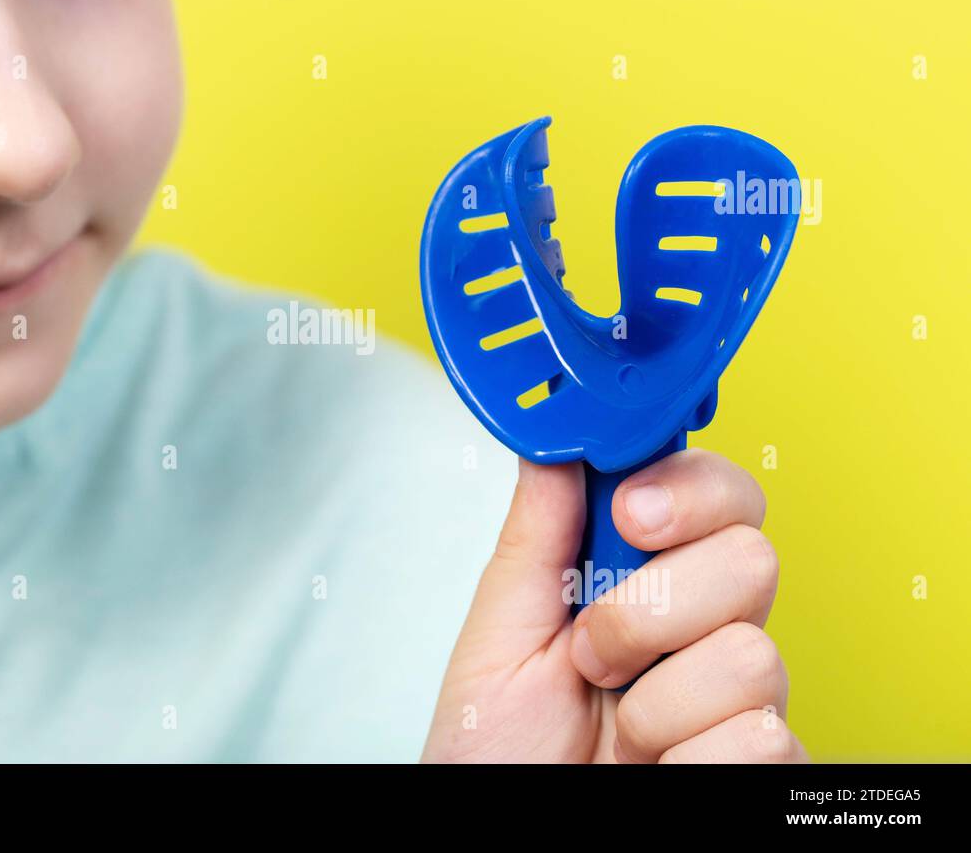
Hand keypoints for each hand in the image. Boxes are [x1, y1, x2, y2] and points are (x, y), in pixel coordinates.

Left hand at [421, 448, 807, 762]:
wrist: (504, 827)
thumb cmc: (495, 747)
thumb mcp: (501, 629)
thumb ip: (537, 533)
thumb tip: (557, 443)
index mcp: (645, 579)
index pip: (716, 496)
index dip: (688, 488)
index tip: (631, 514)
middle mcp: (704, 629)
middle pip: (751, 558)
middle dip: (654, 606)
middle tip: (591, 651)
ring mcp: (739, 699)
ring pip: (752, 654)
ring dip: (654, 699)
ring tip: (613, 724)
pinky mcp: (761, 764)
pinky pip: (757, 736)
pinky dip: (682, 756)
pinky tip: (652, 765)